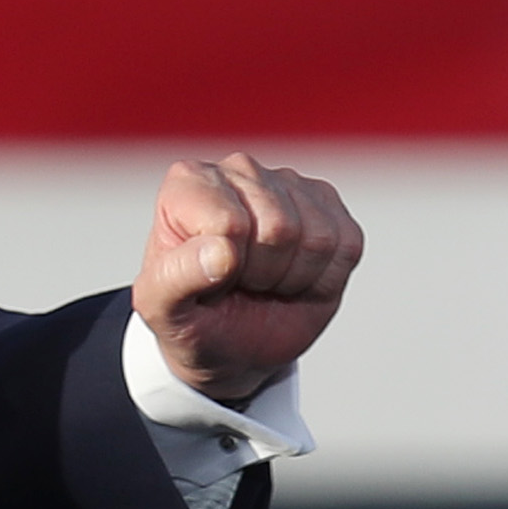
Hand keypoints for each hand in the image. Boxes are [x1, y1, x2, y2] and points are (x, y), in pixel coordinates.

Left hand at [134, 154, 362, 403]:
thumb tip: (222, 251)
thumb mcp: (161, 308)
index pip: (229, 224)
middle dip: (261, 274)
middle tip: (238, 284)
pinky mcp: (329, 206)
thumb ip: (176, 279)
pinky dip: (322, 279)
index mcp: (189, 183)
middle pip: (279, 227)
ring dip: (291, 278)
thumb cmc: (188, 314)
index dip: (226, 268)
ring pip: (317, 237)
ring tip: (261, 281)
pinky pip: (346, 246)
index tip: (207, 279)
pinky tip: (292, 277)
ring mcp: (289, 184)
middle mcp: (239, 170)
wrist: (228, 338)